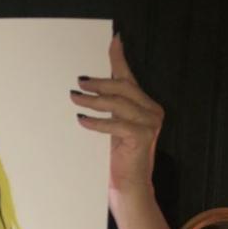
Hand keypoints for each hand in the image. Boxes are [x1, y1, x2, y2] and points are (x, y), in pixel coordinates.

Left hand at [71, 35, 163, 198]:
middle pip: (123, 88)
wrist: (129, 187)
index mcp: (146, 106)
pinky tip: (82, 120)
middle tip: (78, 83)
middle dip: (99, 82)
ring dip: (93, 100)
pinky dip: (96, 122)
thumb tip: (88, 87)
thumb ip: (110, 109)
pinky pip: (115, 124)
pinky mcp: (142, 136)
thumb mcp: (113, 128)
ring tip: (75, 98)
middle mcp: (152, 111)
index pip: (130, 78)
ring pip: (118, 103)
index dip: (120, 59)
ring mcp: (150, 123)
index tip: (113, 41)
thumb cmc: (118, 160)